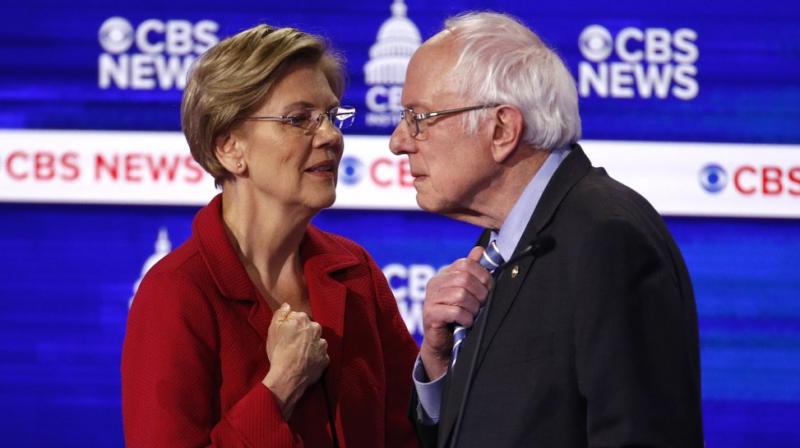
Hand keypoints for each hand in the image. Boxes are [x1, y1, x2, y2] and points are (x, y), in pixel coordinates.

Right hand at [262, 303, 328, 419]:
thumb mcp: (273, 329)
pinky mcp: (325, 359)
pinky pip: (320, 355)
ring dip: (310, 345)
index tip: (286, 334)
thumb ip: (281, 314)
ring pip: (317, 341)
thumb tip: (287, 306)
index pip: (298, 317)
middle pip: (309, 327)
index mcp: (302, 319)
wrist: (288, 376)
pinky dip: (315, 358)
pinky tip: (305, 362)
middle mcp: (316, 329)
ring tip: (299, 355)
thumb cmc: (279, 351)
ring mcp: (322, 344)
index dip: (291, 325)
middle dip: (303, 333)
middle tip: (292, 344)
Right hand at [420, 246, 491, 378]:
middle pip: (464, 278)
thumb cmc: (458, 316)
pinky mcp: (430, 315)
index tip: (487, 289)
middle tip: (481, 305)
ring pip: (460, 295)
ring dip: (473, 307)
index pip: (466, 263)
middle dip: (480, 293)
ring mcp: (430, 298)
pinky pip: (454, 311)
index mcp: (444, 274)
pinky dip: (466, 318)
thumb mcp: (467, 291)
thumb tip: (480, 250)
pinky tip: (466, 323)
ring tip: (473, 315)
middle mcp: (434, 283)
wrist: (443, 344)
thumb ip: (472, 271)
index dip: (482, 275)